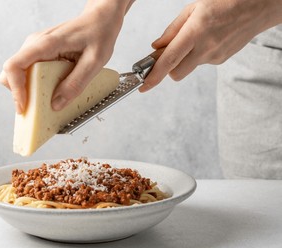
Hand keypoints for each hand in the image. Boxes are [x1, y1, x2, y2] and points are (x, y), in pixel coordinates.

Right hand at [0, 0, 133, 113]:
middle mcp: (35, 45)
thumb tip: (56, 104)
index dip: (15, 89)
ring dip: (28, 90)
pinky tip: (52, 90)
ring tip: (47, 100)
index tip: (24, 106)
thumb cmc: (98, 35)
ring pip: (19, 74)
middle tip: (37, 108)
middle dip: (20, 94)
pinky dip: (35, 85)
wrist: (100, 19)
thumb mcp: (94, 62)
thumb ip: (75, 83)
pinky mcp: (40, 53)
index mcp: (45, 44)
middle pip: (11, 73)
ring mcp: (35, 48)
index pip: (14, 66)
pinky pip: (29, 72)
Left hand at [139, 0, 281, 91]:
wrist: (259, 6)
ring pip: (188, 67)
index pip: (169, 61)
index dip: (154, 76)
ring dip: (184, 59)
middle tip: (169, 52)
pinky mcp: (221, 60)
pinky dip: (198, 54)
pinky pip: (201, 62)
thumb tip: (156, 47)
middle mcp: (205, 48)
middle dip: (168, 68)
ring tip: (195, 38)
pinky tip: (208, 39)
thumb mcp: (193, 8)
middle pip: (176, 73)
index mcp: (195, 32)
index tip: (143, 86)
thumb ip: (172, 30)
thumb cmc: (225, 2)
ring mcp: (215, 57)